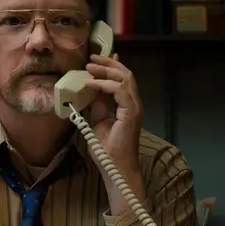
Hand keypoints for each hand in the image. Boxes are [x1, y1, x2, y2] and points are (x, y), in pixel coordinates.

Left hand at [84, 54, 147, 215]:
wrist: (115, 166)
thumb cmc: (108, 149)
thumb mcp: (98, 121)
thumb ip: (98, 105)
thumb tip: (90, 90)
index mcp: (128, 105)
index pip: (123, 80)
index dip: (112, 66)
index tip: (98, 58)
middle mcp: (134, 103)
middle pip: (125, 75)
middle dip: (108, 64)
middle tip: (92, 58)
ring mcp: (135, 108)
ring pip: (124, 79)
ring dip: (105, 71)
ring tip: (89, 67)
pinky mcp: (131, 113)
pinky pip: (119, 91)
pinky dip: (104, 85)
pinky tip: (91, 84)